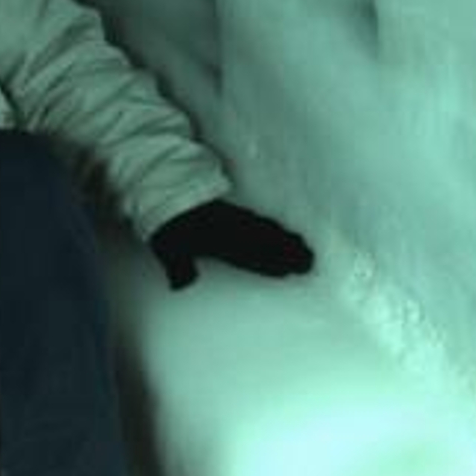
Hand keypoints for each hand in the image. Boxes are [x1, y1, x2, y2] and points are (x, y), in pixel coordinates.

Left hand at [150, 198, 313, 289]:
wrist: (165, 189)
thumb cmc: (168, 224)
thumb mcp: (168, 247)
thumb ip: (178, 268)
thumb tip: (180, 286)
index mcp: (218, 241)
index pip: (248, 256)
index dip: (268, 264)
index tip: (288, 272)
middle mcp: (231, 230)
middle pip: (264, 243)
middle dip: (288, 253)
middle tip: (310, 262)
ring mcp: (235, 220)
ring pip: (265, 231)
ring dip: (286, 241)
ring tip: (305, 249)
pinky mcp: (233, 211)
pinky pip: (258, 220)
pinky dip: (273, 227)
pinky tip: (283, 231)